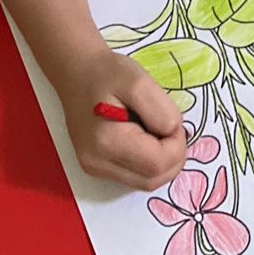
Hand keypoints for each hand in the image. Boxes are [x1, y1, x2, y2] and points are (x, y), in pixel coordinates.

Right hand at [54, 45, 185, 187]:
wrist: (76, 72)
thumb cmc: (106, 72)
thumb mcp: (140, 82)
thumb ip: (162, 112)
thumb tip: (172, 134)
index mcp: (106, 142)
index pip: (157, 164)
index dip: (176, 145)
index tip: (172, 120)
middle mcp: (97, 163)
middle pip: (152, 180)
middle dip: (172, 156)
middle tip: (168, 125)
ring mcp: (95, 169)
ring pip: (146, 182)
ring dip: (162, 160)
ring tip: (155, 129)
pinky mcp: (97, 168)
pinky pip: (135, 176)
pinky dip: (149, 162)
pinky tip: (144, 137)